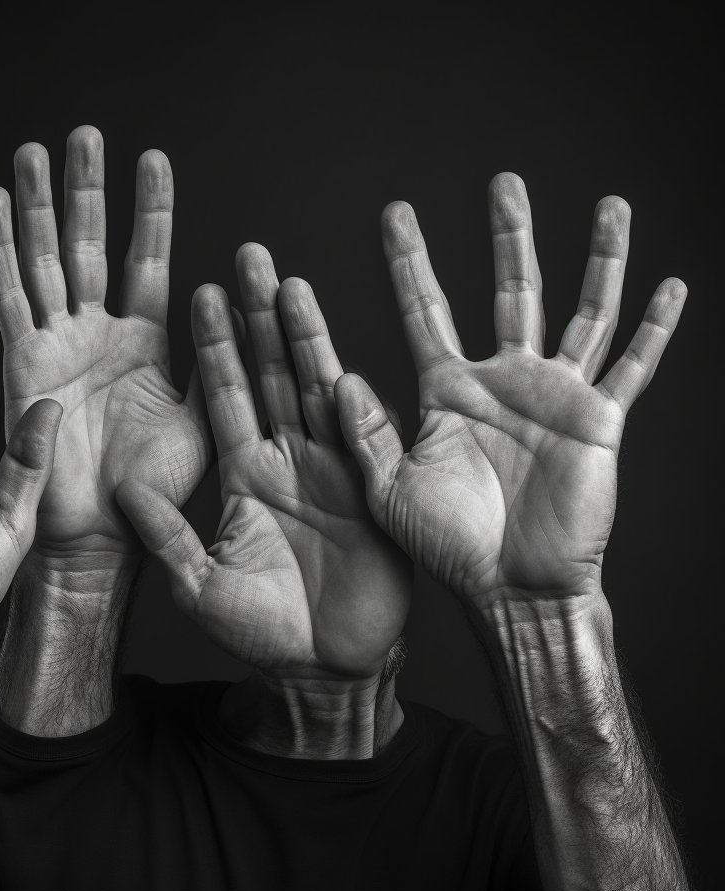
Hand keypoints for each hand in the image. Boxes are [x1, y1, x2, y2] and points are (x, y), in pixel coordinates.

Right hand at [0, 127, 209, 569]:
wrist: (104, 534)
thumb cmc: (155, 489)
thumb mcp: (202, 424)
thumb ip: (216, 368)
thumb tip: (239, 311)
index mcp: (146, 344)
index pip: (148, 261)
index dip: (150, 211)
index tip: (153, 158)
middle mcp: (98, 335)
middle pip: (90, 246)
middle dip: (86, 191)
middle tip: (84, 136)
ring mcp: (58, 346)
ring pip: (44, 261)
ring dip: (35, 207)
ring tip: (32, 153)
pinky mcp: (21, 364)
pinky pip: (7, 299)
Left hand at [117, 245, 411, 680]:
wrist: (325, 666)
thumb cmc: (261, 633)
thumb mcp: (200, 586)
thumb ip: (167, 536)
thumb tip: (123, 490)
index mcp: (244, 475)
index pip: (225, 397)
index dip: (215, 347)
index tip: (202, 293)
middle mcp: (287, 462)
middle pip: (271, 376)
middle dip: (260, 318)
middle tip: (248, 257)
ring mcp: (332, 473)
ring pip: (315, 392)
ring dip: (303, 339)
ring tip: (289, 282)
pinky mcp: (370, 494)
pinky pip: (361, 442)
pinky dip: (351, 403)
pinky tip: (337, 358)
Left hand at [336, 174, 684, 608]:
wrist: (510, 586)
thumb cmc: (446, 546)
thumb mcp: (389, 489)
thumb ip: (366, 434)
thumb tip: (341, 377)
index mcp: (447, 391)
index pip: (425, 309)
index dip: (410, 261)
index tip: (395, 213)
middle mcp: (502, 382)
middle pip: (509, 290)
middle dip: (508, 237)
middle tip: (505, 182)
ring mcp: (554, 396)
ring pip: (580, 311)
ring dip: (598, 260)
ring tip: (610, 205)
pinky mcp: (599, 420)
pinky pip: (633, 366)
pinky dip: (654, 329)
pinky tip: (671, 284)